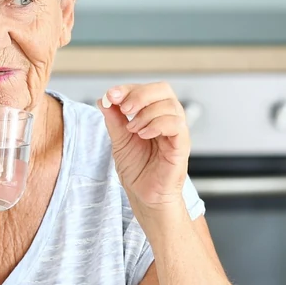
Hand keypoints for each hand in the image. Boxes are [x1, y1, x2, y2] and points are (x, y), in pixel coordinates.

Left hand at [98, 82, 191, 210]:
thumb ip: (113, 119)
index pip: (147, 90)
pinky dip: (157, 125)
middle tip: (124, 109)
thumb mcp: (119, 140)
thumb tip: (103, 99)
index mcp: (153, 115)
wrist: (144, 196)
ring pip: (170, 105)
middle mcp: (168, 119)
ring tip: (132, 129)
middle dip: (139, 95)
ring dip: (146, 113)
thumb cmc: (137, 170)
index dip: (128, 88)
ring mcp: (176, 132)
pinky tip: (143, 134)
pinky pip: (177, 125)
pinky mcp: (181, 146)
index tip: (111, 95)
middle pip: (163, 90)